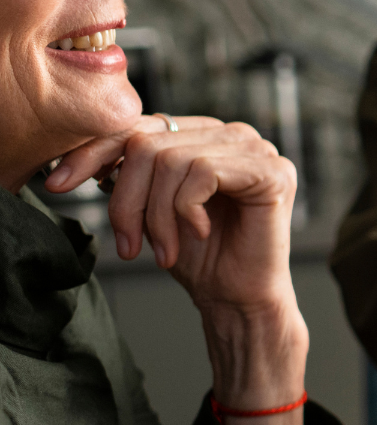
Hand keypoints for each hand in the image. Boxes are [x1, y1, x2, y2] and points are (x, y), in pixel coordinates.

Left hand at [46, 116, 309, 424]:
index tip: (57, 185)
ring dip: (156, 214)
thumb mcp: (147, 207)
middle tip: (128, 244)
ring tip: (162, 249)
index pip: (137, 126)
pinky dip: (186, 209)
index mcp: (204, 135)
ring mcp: (256, 149)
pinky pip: (202, 172)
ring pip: (171, 159)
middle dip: (127, 200)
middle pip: (148, 143)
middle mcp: (232, 134)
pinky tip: (199, 232)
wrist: (236, 297)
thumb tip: (78, 154)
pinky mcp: (271, 171)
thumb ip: (126, 172)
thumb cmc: (197, 256)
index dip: (92, 152)